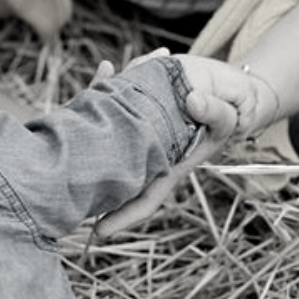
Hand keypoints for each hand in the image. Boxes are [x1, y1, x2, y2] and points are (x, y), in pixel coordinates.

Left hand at [94, 51, 258, 236]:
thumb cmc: (237, 109)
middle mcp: (153, 148)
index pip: (147, 197)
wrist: (235, 90)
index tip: (100, 231)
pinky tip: (107, 67)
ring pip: (112, 126)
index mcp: (173, 164)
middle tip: (61, 174)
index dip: (125, 216)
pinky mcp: (144, 99)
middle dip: (89, 168)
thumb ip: (219, 114)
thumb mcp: (236, 115)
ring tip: (82, 100)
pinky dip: (112, 81)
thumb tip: (193, 101)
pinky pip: (122, 95)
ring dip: (96, 110)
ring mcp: (145, 125)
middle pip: (116, 164)